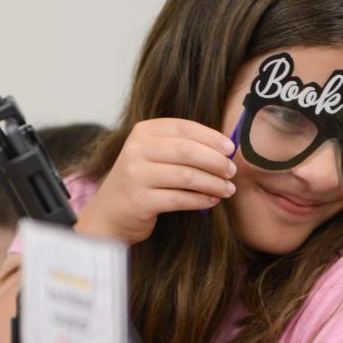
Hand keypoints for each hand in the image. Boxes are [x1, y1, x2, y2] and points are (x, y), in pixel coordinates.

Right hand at [77, 118, 236, 243]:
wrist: (109, 214)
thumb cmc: (142, 183)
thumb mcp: (154, 156)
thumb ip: (181, 147)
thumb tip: (225, 148)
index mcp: (143, 132)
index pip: (184, 128)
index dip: (212, 137)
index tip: (231, 148)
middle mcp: (136, 150)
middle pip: (187, 151)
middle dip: (216, 161)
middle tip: (232, 171)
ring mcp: (135, 175)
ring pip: (186, 176)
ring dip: (213, 183)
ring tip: (228, 189)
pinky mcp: (140, 201)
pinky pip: (180, 199)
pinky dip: (200, 200)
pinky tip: (212, 201)